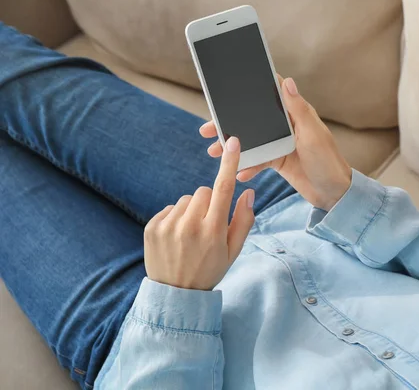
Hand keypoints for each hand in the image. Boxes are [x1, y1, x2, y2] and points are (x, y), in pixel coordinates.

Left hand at [143, 137, 254, 290]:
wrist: (175, 294)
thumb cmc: (210, 270)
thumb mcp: (233, 251)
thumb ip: (244, 220)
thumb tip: (248, 192)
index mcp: (213, 231)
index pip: (224, 188)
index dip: (229, 163)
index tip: (233, 142)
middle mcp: (190, 226)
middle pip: (204, 191)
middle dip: (210, 203)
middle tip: (208, 226)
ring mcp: (169, 226)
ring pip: (187, 199)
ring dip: (192, 210)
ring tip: (190, 234)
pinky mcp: (152, 226)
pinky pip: (170, 208)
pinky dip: (176, 217)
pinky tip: (177, 237)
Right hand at [200, 76, 351, 210]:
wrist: (334, 194)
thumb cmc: (329, 162)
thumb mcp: (313, 135)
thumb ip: (298, 110)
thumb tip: (287, 81)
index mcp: (296, 114)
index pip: (270, 95)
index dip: (250, 90)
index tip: (226, 89)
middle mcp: (287, 126)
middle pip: (253, 119)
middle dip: (230, 124)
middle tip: (208, 129)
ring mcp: (281, 144)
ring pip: (251, 141)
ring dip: (233, 147)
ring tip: (214, 153)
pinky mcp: (278, 161)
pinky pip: (257, 161)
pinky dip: (247, 166)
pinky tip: (238, 173)